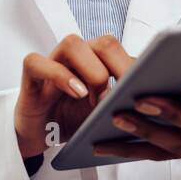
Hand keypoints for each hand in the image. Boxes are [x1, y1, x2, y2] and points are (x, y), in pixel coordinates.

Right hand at [14, 35, 134, 158]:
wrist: (39, 136)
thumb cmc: (74, 121)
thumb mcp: (104, 113)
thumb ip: (122, 100)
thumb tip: (149, 99)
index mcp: (99, 62)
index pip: (125, 52)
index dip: (135, 66)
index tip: (146, 88)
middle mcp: (78, 58)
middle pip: (103, 43)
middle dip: (118, 66)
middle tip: (121, 95)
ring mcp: (53, 63)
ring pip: (72, 44)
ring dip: (91, 71)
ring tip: (95, 99)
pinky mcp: (31, 77)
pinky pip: (37, 62)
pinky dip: (59, 75)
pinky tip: (76, 93)